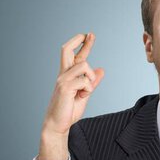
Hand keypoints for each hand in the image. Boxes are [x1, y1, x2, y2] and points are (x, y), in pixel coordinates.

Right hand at [36, 33, 104, 159]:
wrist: (58, 125)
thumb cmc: (68, 111)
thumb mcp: (84, 95)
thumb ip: (91, 83)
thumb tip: (100, 70)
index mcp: (67, 75)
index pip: (74, 56)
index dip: (82, 44)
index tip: (89, 35)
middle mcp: (63, 74)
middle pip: (67, 50)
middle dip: (80, 41)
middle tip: (90, 34)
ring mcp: (63, 79)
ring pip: (84, 66)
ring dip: (90, 78)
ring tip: (86, 91)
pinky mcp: (65, 87)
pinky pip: (85, 80)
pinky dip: (88, 88)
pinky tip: (83, 96)